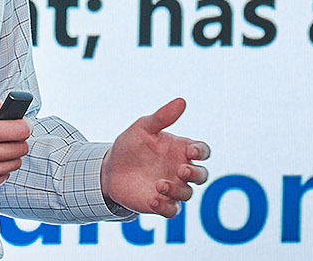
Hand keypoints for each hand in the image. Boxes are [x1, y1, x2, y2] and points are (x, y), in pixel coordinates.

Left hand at [100, 97, 209, 217]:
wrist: (110, 168)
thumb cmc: (131, 144)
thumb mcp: (143, 127)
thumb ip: (162, 117)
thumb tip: (182, 101)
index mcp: (180, 149)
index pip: (202, 151)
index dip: (202, 152)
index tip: (191, 151)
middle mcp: (180, 169)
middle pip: (202, 175)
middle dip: (196, 174)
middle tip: (180, 170)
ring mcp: (172, 188)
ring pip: (187, 194)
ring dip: (177, 190)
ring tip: (159, 184)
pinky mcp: (161, 204)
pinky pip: (172, 210)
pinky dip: (166, 206)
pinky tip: (153, 198)